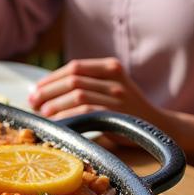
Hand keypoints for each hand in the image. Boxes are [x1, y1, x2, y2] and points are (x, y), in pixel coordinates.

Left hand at [28, 57, 162, 123]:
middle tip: (32, 102)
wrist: (160, 127)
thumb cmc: (125, 109)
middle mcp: (114, 78)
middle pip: (72, 80)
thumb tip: (42, 92)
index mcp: (110, 66)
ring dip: (55, 104)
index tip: (36, 89)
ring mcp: (118, 95)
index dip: (51, 78)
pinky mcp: (118, 113)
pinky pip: (85, 112)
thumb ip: (84, 86)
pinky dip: (67, 116)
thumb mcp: (109, 89)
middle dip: (48, 91)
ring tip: (42, 113)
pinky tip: (56, 122)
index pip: (74, 67)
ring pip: (77, 95)